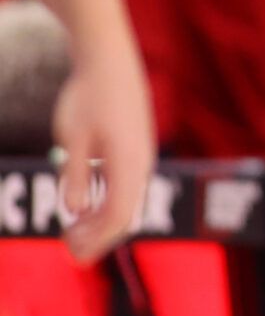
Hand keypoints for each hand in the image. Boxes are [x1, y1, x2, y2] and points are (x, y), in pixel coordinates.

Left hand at [50, 39, 154, 263]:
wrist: (110, 61)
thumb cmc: (88, 97)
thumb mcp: (73, 137)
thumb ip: (75, 175)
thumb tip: (74, 210)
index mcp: (129, 164)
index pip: (117, 216)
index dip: (96, 240)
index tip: (72, 254)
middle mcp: (143, 164)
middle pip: (126, 215)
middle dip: (99, 238)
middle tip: (71, 252)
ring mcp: (143, 157)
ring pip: (128, 203)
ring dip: (102, 222)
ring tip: (75, 233)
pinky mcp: (138, 150)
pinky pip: (128, 187)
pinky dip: (108, 204)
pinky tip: (87, 206)